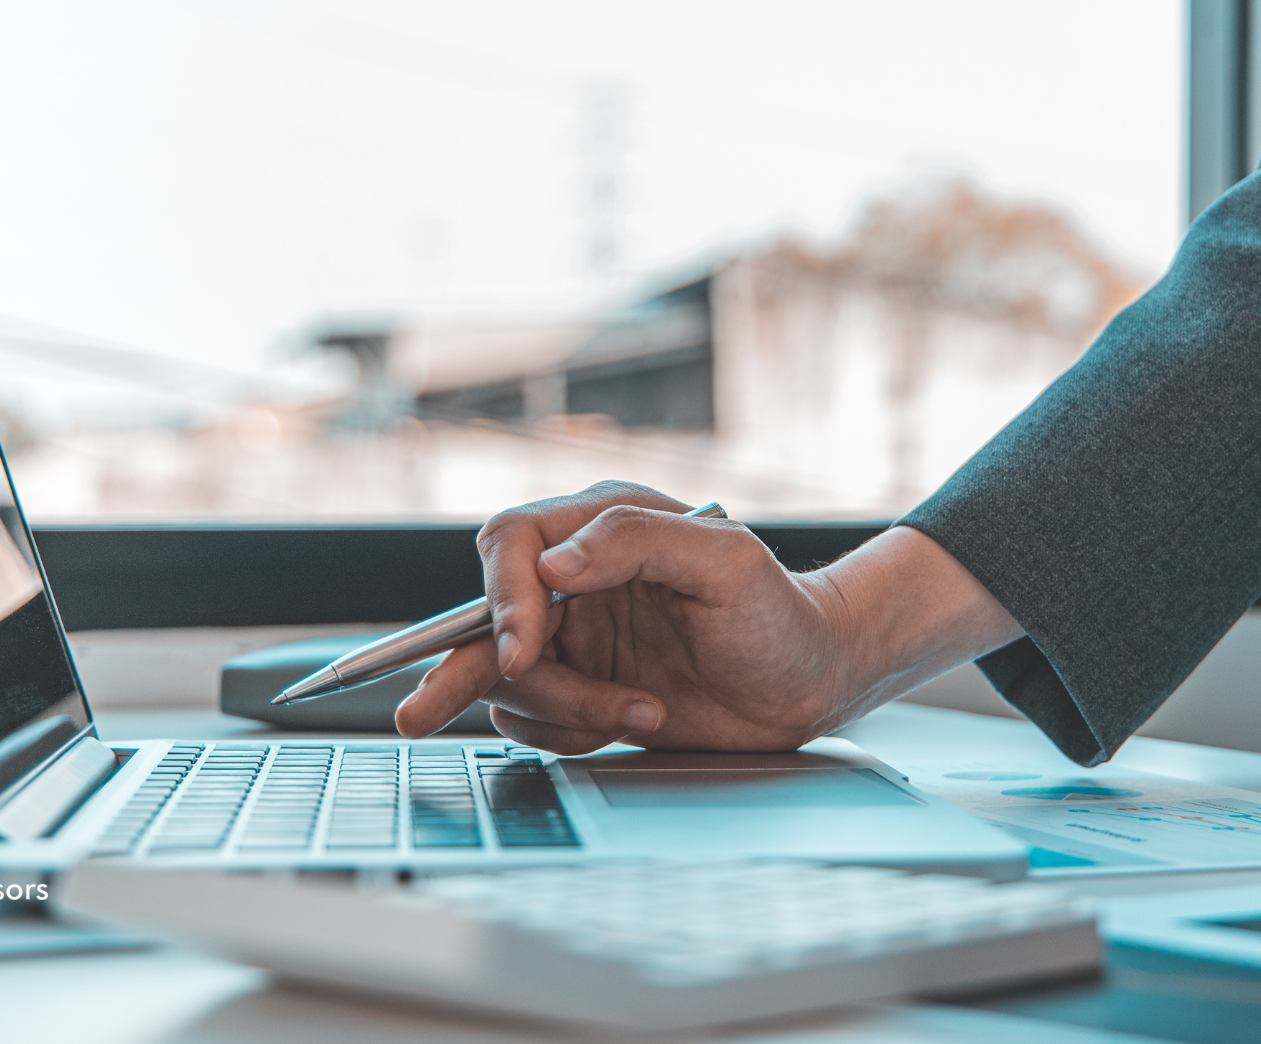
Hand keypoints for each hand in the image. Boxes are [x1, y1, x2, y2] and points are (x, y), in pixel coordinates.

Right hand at [393, 480, 1022, 754]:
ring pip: (507, 679)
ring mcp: (578, 638)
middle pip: (488, 618)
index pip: (512, 544)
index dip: (503, 596)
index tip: (525, 648)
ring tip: (638, 709)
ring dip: (564, 708)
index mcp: (605, 527)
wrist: (810, 685)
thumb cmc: (779, 614)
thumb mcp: (724, 560)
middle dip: (483, 666)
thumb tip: (553, 566)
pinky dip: (570, 732)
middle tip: (450, 704)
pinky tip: (632, 718)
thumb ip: (635, 542)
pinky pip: (531, 719)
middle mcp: (580, 580)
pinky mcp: (583, 690)